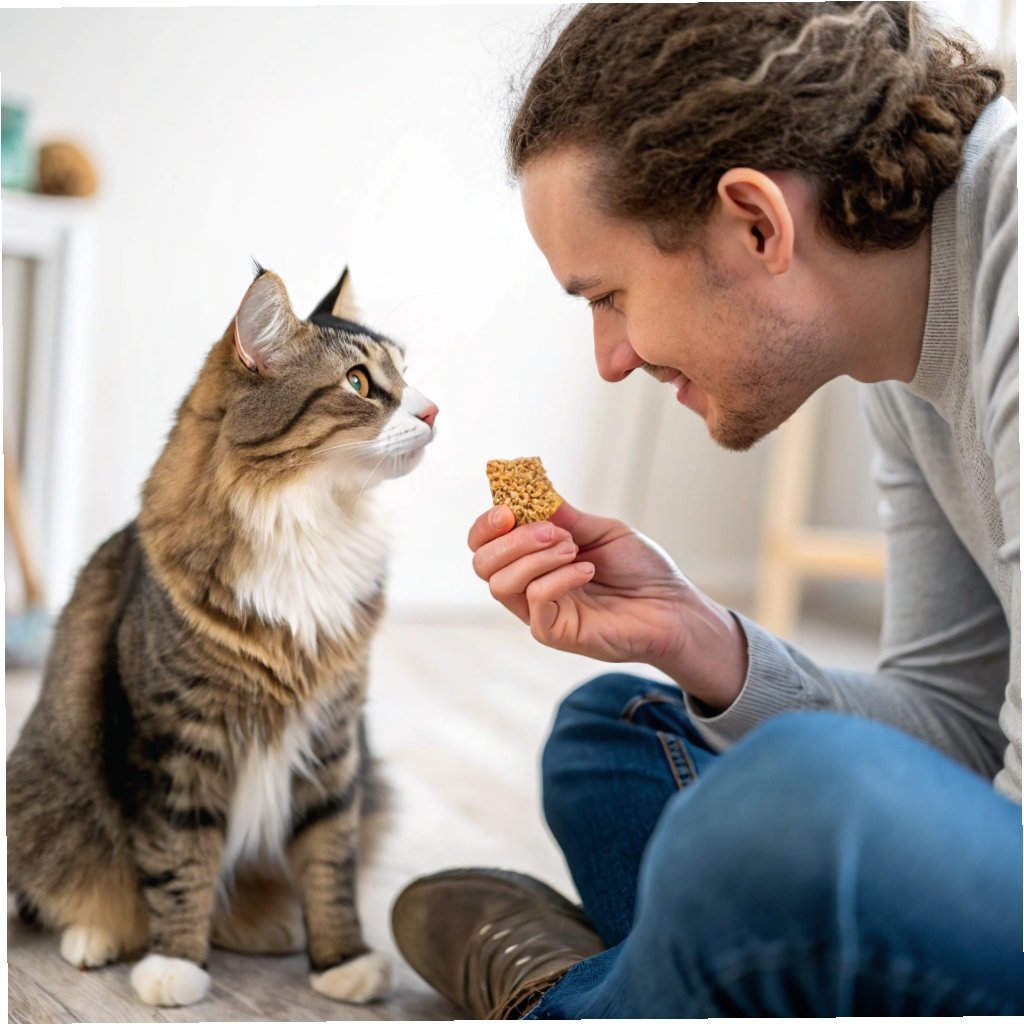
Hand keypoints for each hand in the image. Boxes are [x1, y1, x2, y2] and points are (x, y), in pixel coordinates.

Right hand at [468, 500, 747, 709]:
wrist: (672, 606)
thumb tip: (532, 490)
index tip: (508, 509)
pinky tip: (586, 570)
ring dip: (534, 557)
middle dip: (510, 540)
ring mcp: (539, 611)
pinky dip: (557, 578)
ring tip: (574, 549)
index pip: (485, 542)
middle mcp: (529, 584)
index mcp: (534, 556)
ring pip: (500, 584)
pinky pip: (534, 601)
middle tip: (552, 531)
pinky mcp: (553, 632)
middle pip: (482, 564)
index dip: (487, 524)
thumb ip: (565, 516)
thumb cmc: (641, 570)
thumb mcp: (602, 530)